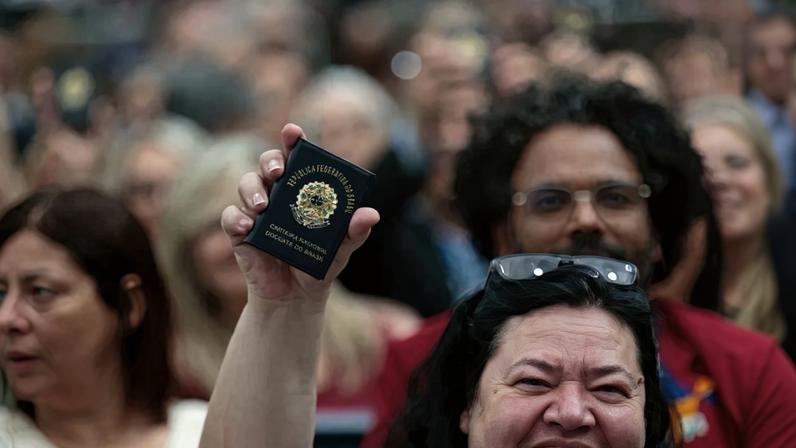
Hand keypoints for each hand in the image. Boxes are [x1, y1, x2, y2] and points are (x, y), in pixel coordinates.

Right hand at [221, 123, 379, 301]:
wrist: (296, 298)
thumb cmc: (319, 264)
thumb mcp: (341, 249)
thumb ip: (354, 231)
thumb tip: (371, 214)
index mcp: (302, 189)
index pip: (296, 157)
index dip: (292, 140)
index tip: (293, 131)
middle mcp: (277, 193)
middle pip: (268, 164)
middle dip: (271, 161)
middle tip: (279, 172)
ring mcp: (256, 211)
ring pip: (246, 184)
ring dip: (252, 190)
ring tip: (264, 206)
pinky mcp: (240, 232)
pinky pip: (230, 217)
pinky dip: (235, 219)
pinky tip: (246, 226)